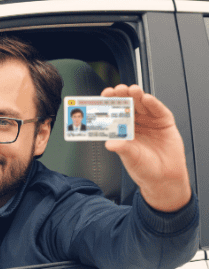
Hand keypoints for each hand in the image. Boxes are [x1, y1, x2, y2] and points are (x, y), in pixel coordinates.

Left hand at [101, 84, 191, 211]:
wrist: (165, 178)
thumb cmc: (145, 169)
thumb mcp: (131, 158)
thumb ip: (122, 148)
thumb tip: (109, 143)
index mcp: (124, 130)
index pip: (115, 112)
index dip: (110, 103)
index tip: (105, 95)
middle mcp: (136, 123)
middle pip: (128, 104)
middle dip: (123, 96)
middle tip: (118, 90)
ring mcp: (150, 121)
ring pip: (142, 104)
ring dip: (137, 96)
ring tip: (132, 91)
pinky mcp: (164, 121)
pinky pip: (158, 109)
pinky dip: (153, 103)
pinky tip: (147, 99)